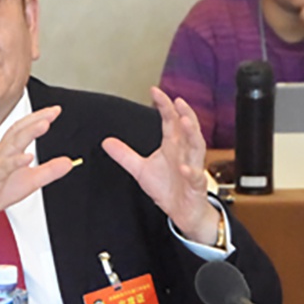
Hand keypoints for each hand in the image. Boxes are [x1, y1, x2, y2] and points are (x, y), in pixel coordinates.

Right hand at [0, 106, 72, 255]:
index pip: (24, 129)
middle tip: (52, 112)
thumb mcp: (30, 181)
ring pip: (11, 145)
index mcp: (9, 151)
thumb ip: (49, 171)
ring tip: (43, 125)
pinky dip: (15, 161)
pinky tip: (27, 157)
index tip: (55, 110)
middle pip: (18, 130)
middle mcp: (1, 153)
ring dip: (28, 133)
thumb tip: (69, 162)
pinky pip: (2, 167)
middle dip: (36, 119)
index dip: (39, 118)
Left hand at [101, 87, 219, 244]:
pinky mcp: (196, 186)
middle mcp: (184, 153)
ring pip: (197, 147)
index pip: (170, 121)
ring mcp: (192, 168)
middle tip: (177, 101)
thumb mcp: (140, 170)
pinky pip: (196, 177)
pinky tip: (185, 167)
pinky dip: (192, 171)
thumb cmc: (168, 187)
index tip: (154, 91)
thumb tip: (106, 142)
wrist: (183, 212)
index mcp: (173, 146)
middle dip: (185, 114)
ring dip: (193, 134)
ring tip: (186, 122)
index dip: (164, 106)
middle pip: (188, 129)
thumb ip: (125, 155)